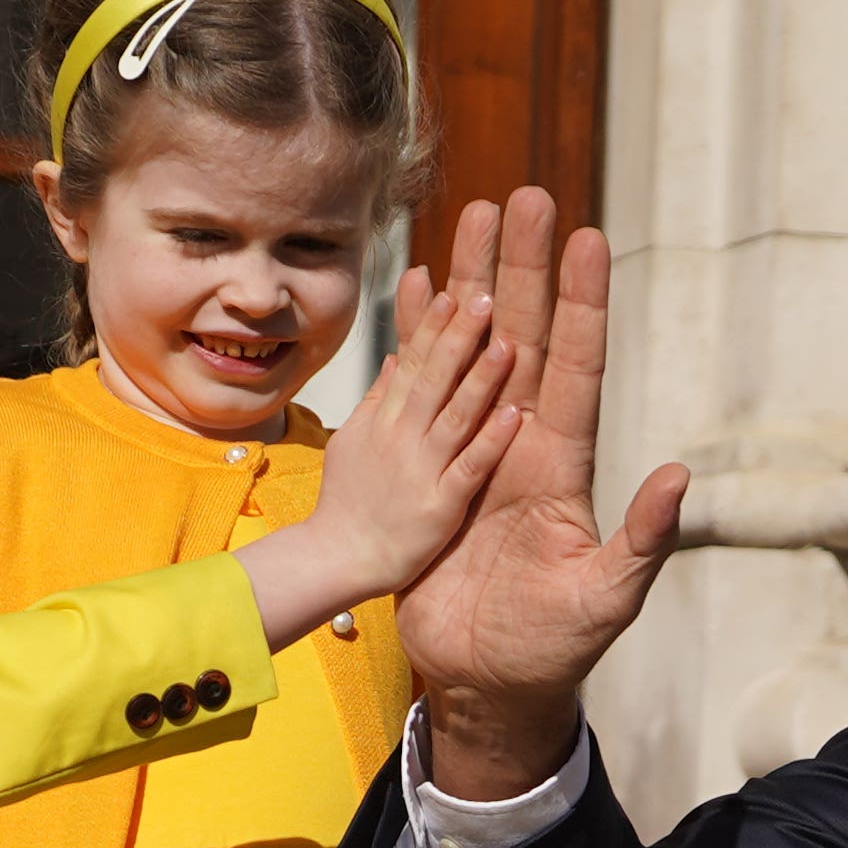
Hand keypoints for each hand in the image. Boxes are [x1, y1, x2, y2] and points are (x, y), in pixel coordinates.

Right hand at [229, 264, 519, 643]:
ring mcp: (423, 470)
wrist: (333, 562)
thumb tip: (397, 352)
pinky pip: (469, 470)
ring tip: (505, 339)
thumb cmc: (347, 503)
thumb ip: (381, 396)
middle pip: (435, 375)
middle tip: (485, 291)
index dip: (433, 322)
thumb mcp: (354, 439)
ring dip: (479, 377)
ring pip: (456, 415)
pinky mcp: (440, 508)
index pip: (413, 358)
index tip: (453, 286)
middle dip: (459, 333)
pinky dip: (490, 444)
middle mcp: (403, 436)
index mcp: (386, 417)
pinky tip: (513, 417)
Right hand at [392, 190, 688, 798]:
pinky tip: (418, 290)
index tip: (586, 236)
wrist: (490, 683)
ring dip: (473, 283)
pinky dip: (421, 339)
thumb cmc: (554, 649)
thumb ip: (642, 541)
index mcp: (561, 464)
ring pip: (474, 350)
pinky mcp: (434, 469)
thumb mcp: (605, 599)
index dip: (580, 303)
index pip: (576, 366)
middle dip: (524, 265)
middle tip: (523, 195)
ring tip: (470, 215)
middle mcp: (521, 442)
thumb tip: (678, 477)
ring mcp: (475, 450)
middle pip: (523, 335)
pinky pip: (425, 390)